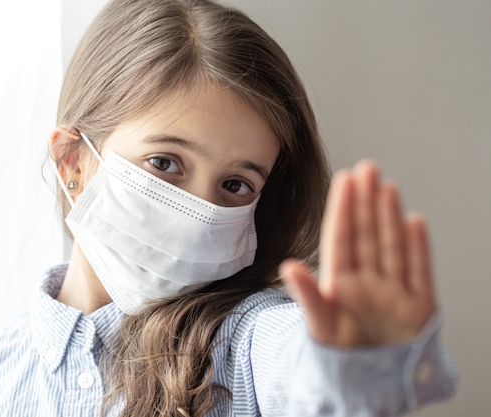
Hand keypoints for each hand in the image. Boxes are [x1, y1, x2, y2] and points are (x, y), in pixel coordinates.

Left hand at [281, 161, 435, 345]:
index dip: (343, 208)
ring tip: (386, 186)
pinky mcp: (417, 307)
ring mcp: (393, 292)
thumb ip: (307, 295)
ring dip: (389, 216)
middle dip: (366, 202)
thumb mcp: (319, 324)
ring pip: (391, 245)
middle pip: (366, 235)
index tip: (344, 179)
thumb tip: (289, 266)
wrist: (366, 387)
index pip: (341, 238)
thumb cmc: (337, 356)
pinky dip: (418, 247)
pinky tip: (413, 221)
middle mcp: (367, 282)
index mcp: (340, 283)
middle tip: (367, 168)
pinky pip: (419, 271)